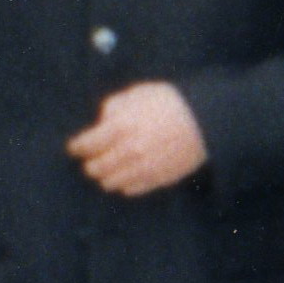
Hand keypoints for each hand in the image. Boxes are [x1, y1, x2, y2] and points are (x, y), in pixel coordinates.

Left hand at [68, 83, 208, 195]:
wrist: (209, 120)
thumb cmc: (174, 102)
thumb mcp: (141, 93)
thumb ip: (115, 105)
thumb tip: (102, 121)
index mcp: (121, 127)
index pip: (86, 145)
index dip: (76, 147)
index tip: (74, 148)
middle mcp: (128, 152)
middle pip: (95, 168)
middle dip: (90, 164)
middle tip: (92, 160)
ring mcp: (143, 168)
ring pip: (110, 182)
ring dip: (106, 176)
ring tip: (109, 169)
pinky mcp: (158, 179)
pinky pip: (131, 190)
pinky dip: (125, 184)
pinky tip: (128, 174)